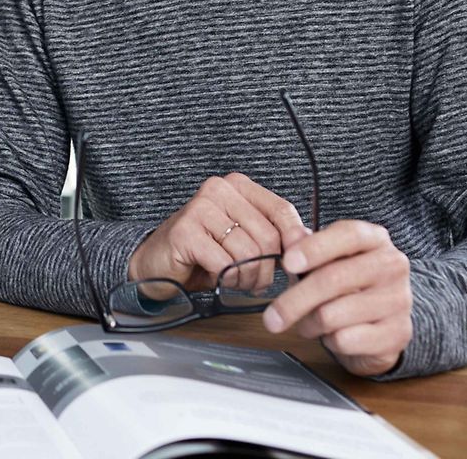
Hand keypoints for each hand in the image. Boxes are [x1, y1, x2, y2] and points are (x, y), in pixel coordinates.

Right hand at [129, 173, 307, 290]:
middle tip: (257, 281)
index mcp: (236, 185)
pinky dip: (228, 279)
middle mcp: (218, 189)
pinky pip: (225, 263)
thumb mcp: (244, 237)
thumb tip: (309, 243)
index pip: (281, 210)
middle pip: (268, 236)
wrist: (157, 263)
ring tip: (237, 280)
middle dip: (268, 269)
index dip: (297, 240)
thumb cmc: (204, 251)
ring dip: (247, 278)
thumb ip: (273, 234)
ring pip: (249, 253)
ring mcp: (199, 208)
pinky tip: (219, 278)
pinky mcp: (185, 231)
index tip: (299, 262)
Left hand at [263, 220, 412, 376]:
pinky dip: (329, 341)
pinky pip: (346, 340)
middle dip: (293, 301)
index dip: (314, 248)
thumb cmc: (344, 285)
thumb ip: (304, 246)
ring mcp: (399, 300)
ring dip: (308, 324)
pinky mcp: (398, 334)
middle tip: (271, 318)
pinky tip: (332, 336)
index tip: (288, 263)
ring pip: (333, 314)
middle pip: (334, 279)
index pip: (348, 235)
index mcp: (374, 239)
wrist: (378, 325)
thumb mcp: (321, 261)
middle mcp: (392, 266)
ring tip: (307, 323)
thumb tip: (290, 236)